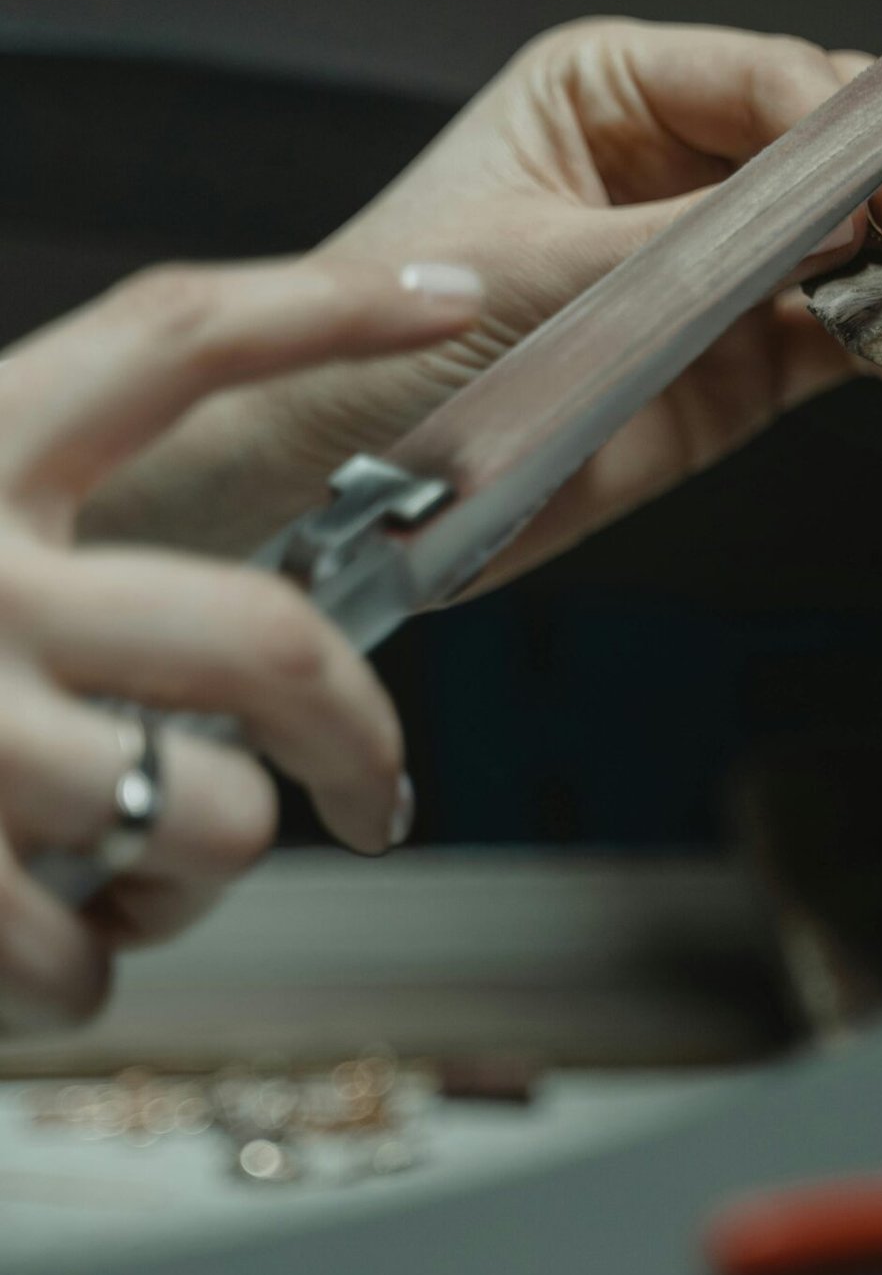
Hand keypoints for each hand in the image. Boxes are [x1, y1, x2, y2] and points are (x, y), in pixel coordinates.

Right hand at [0, 257, 482, 1029]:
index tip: (446, 298)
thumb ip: (31, 521)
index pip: (168, 338)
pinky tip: (19, 948)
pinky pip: (88, 959)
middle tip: (381, 794)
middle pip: (268, 638)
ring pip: (210, 821)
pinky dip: (75, 976)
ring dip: (194, 877)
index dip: (324, 308)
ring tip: (122, 881)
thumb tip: (227, 641)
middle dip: (363, 734)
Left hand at [86, 20, 881, 583]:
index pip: (769, 82)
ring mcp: (711, 269)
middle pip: (834, 144)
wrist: (336, 487)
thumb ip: (701, 244)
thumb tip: (838, 211)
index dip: (851, 129)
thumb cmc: (381, 343)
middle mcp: (672, 170)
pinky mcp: (733, 363)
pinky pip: (839, 332)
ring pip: (856, 236)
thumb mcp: (538, 270)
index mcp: (609, 95)